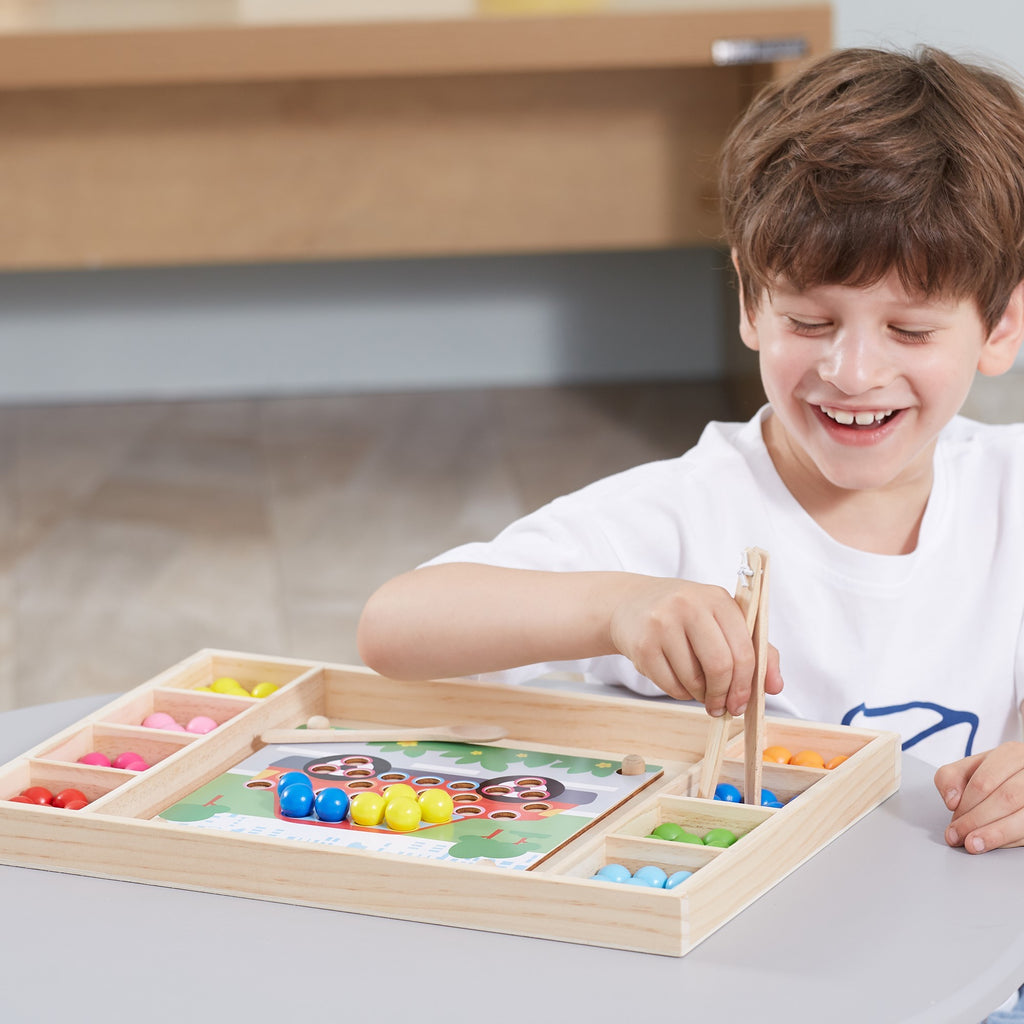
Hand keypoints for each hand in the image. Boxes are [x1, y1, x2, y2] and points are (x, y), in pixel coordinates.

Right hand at [608, 577, 782, 715]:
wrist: (631, 604)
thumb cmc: (685, 616)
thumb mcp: (722, 620)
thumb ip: (757, 650)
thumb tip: (775, 686)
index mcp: (717, 599)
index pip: (743, 650)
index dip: (746, 684)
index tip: (742, 702)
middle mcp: (689, 606)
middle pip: (720, 667)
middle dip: (724, 695)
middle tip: (721, 707)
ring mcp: (662, 624)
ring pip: (694, 680)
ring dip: (700, 695)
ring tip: (698, 687)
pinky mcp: (642, 645)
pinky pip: (670, 686)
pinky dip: (680, 693)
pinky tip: (678, 680)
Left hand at [935, 742, 1023, 853]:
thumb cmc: (997, 774)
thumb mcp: (971, 767)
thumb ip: (951, 777)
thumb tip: (952, 801)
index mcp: (1011, 754)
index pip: (983, 782)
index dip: (965, 806)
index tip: (952, 824)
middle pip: (1004, 799)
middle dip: (976, 821)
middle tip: (958, 836)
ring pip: (1022, 816)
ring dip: (994, 834)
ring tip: (973, 844)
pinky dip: (1010, 839)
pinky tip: (995, 843)